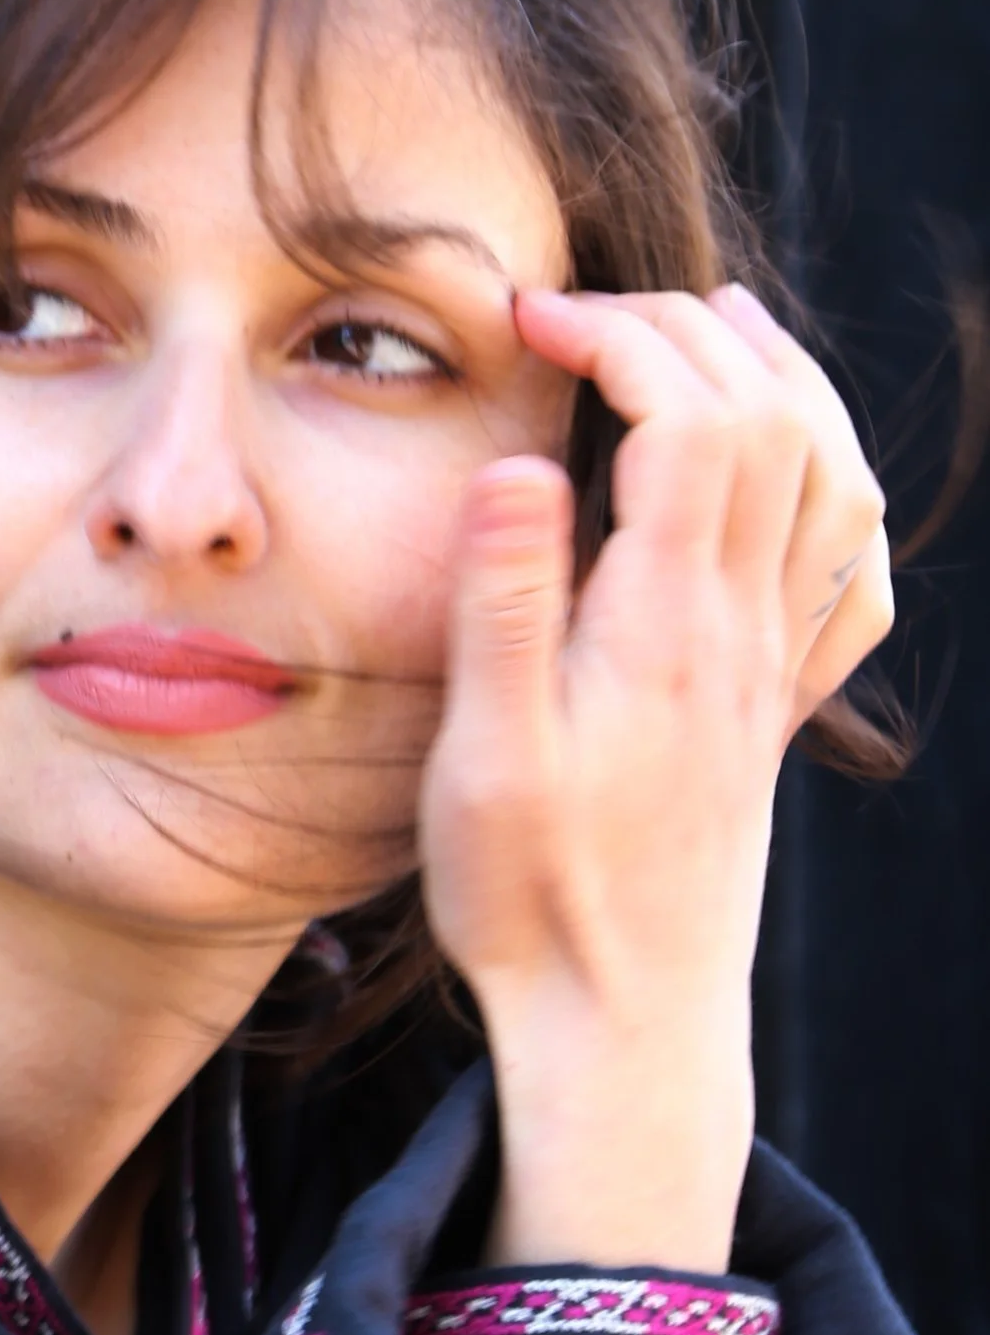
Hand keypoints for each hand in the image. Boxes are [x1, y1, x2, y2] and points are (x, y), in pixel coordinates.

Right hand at [418, 282, 889, 1271]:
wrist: (624, 1021)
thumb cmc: (534, 898)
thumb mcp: (485, 757)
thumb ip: (505, 606)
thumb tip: (518, 465)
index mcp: (665, 626)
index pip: (687, 418)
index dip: (620, 336)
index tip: (532, 318)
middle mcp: (742, 632)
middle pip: (770, 420)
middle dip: (687, 331)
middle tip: (591, 313)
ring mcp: (772, 671)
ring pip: (829, 478)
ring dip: (783, 379)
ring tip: (718, 329)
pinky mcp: (774, 712)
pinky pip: (849, 573)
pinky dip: (834, 489)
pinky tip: (793, 478)